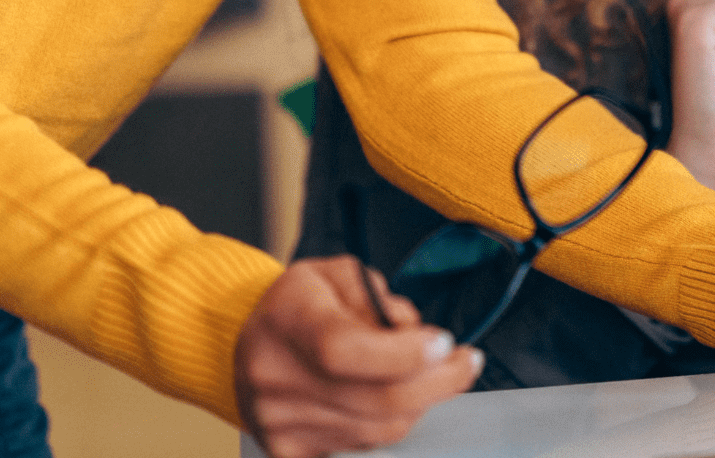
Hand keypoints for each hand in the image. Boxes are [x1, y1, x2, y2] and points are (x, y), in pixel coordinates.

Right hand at [233, 256, 481, 457]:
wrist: (248, 342)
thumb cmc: (300, 306)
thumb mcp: (335, 274)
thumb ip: (378, 296)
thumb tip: (414, 332)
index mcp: (287, 320)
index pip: (346, 348)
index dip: (404, 353)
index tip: (445, 343)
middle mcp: (274, 375)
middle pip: (375, 399)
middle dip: (438, 382)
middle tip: (466, 362)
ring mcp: (278, 422)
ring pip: (379, 429)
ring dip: (418, 404)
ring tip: (428, 375)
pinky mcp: (288, 452)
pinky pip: (363, 448)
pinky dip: (389, 425)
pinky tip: (397, 401)